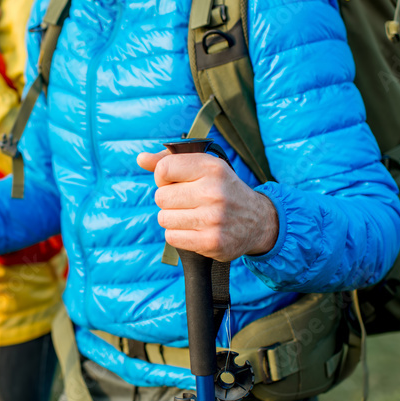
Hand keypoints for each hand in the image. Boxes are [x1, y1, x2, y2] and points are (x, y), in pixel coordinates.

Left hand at [137, 150, 278, 260]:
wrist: (258, 221)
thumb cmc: (224, 190)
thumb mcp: (205, 167)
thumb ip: (170, 160)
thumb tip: (140, 158)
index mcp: (212, 168)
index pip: (163, 169)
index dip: (163, 177)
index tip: (176, 182)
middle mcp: (214, 192)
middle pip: (160, 196)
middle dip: (168, 200)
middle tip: (187, 201)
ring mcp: (213, 219)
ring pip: (163, 218)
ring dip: (173, 219)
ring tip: (192, 215)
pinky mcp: (211, 242)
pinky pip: (171, 237)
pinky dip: (178, 234)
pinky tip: (195, 229)